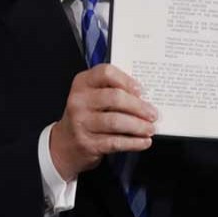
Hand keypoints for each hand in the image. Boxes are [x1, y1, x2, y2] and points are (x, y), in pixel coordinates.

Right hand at [49, 64, 156, 179]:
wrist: (65, 144)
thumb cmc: (86, 116)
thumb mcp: (92, 97)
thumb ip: (112, 91)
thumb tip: (144, 97)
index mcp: (83, 83)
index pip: (106, 73)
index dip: (126, 80)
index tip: (141, 91)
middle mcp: (79, 100)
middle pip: (115, 98)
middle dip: (139, 107)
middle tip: (152, 114)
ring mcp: (81, 122)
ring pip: (116, 122)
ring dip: (139, 126)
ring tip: (150, 129)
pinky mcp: (87, 143)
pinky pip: (115, 142)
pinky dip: (133, 142)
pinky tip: (144, 142)